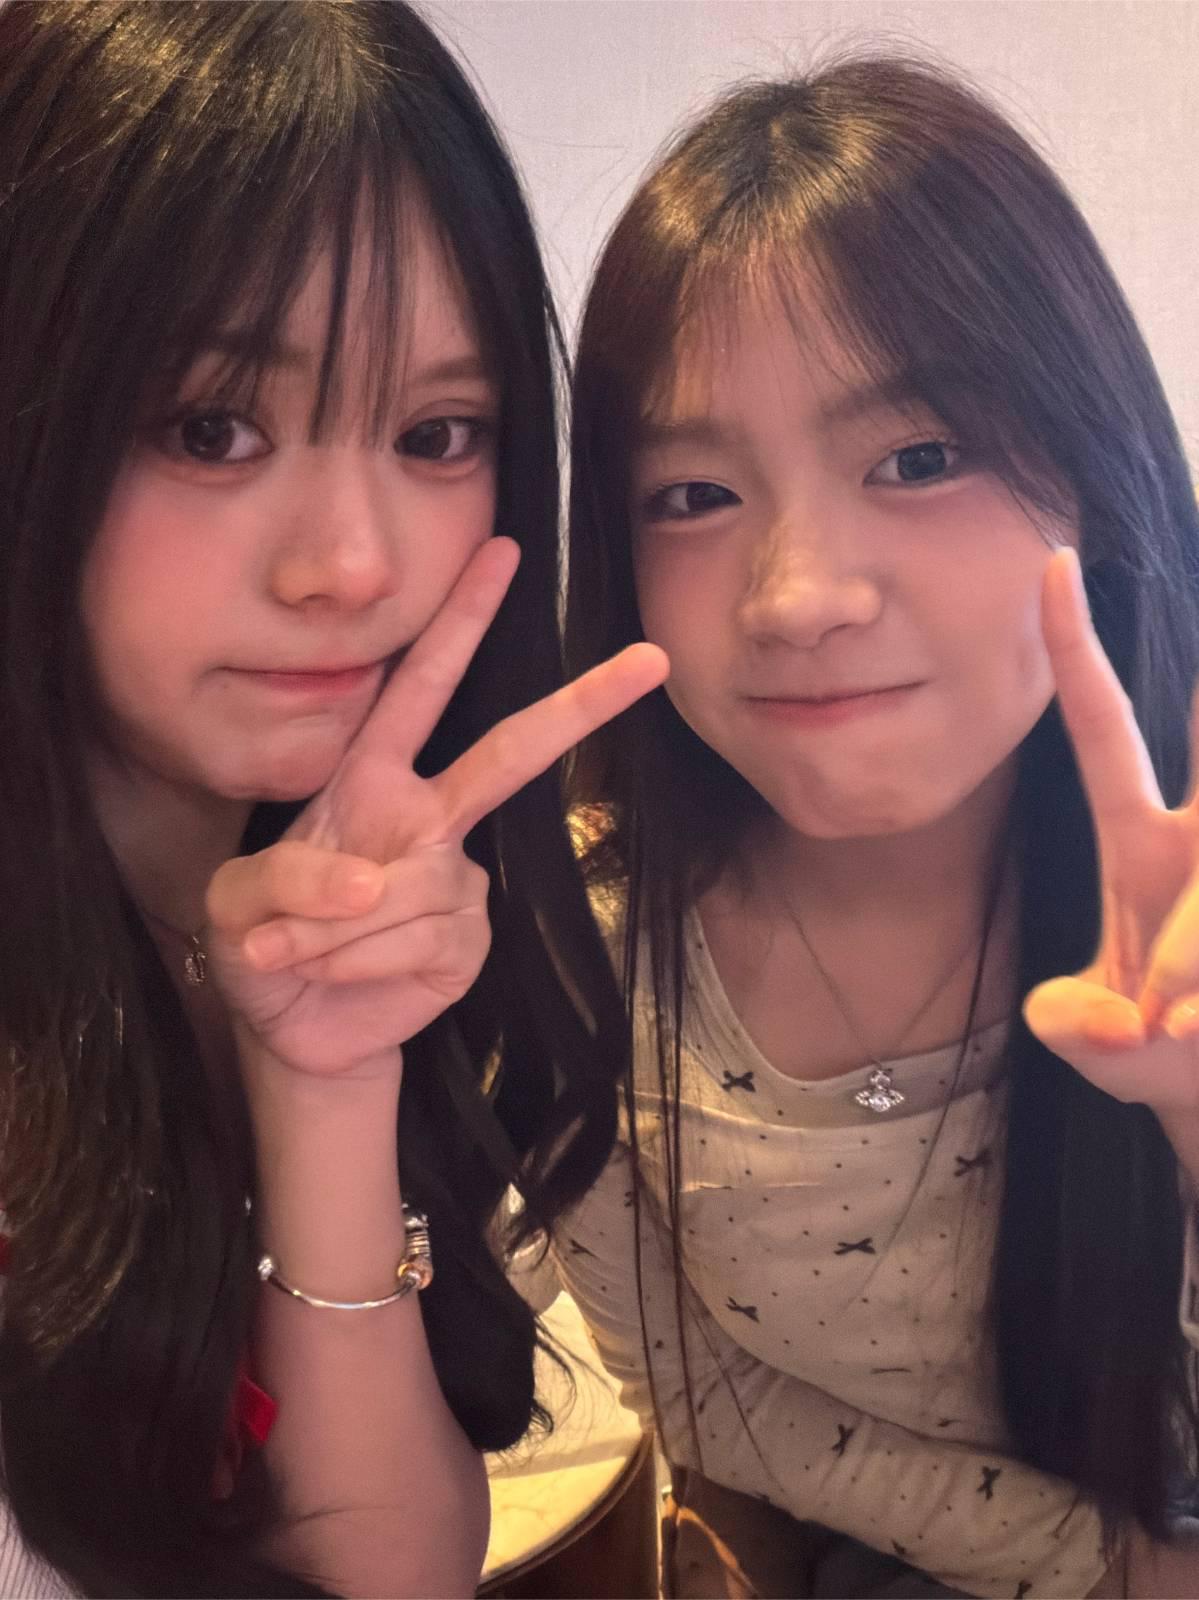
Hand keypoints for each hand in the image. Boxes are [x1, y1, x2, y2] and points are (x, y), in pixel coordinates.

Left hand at [205, 537, 667, 1075]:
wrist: (292, 1028)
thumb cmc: (263, 940)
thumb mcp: (236, 902)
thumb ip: (287, 881)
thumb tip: (374, 881)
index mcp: (373, 777)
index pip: (420, 685)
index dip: (459, 620)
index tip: (501, 551)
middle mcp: (426, 817)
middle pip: (509, 752)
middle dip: (578, 705)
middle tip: (647, 661)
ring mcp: (455, 880)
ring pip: (416, 884)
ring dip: (339, 927)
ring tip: (297, 949)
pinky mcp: (468, 941)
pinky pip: (424, 938)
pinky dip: (363, 960)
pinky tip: (337, 971)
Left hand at [1023, 547, 1198, 1114]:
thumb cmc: (1155, 1056)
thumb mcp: (1101, 1042)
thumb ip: (1083, 1030)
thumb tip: (1107, 1024)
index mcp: (1140, 841)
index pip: (1105, 727)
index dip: (1076, 651)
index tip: (1052, 565)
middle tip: (1188, 714)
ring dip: (1192, 958)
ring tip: (1175, 1030)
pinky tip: (1194, 1025)